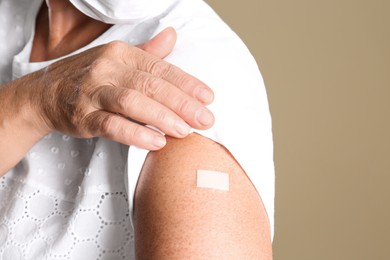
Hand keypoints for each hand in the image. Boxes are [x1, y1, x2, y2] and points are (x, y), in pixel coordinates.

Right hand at [32, 27, 213, 149]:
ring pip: (132, 102)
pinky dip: (136, 134)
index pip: (160, 67)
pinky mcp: (82, 116)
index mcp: (121, 53)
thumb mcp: (117, 59)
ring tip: (186, 131)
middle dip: (182, 103)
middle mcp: (108, 68)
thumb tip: (172, 36)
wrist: (44, 93)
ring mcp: (93, 92)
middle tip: (205, 119)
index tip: (208, 98)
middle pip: (151, 85)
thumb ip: (147, 52)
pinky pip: (111, 125)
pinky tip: (157, 142)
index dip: (186, 83)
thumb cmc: (89, 76)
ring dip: (162, 117)